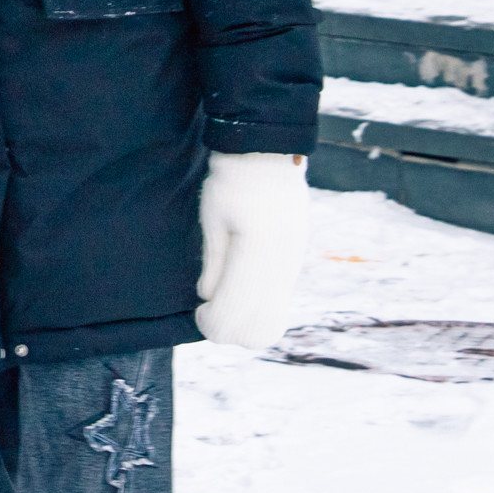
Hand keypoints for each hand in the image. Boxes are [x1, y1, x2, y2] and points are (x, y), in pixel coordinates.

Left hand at [197, 151, 308, 348]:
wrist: (269, 159)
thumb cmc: (232, 184)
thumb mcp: (213, 220)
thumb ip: (214, 262)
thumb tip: (208, 296)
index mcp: (258, 255)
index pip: (234, 314)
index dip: (211, 323)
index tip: (197, 310)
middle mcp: (283, 269)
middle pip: (259, 333)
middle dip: (228, 331)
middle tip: (207, 309)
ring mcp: (294, 269)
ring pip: (274, 324)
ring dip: (245, 324)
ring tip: (222, 299)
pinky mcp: (296, 267)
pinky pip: (279, 305)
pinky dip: (257, 310)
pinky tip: (237, 288)